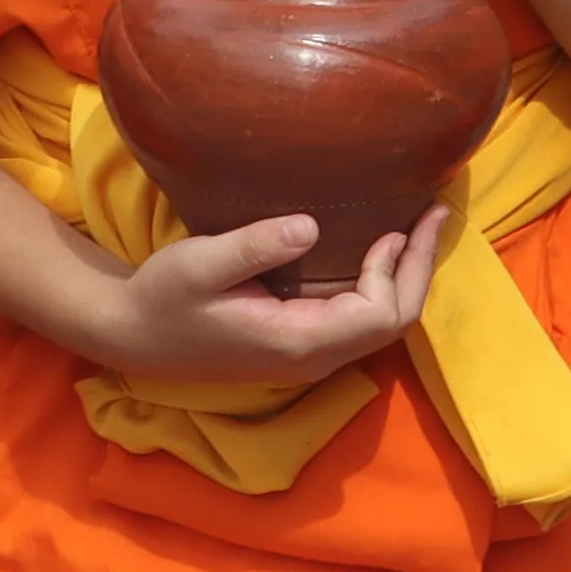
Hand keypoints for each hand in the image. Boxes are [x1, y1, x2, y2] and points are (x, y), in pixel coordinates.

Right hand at [78, 203, 450, 375]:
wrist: (132, 336)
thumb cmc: (162, 298)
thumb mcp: (199, 264)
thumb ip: (254, 246)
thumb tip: (310, 225)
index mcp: (297, 342)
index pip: (380, 314)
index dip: (405, 269)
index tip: (409, 222)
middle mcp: (312, 357)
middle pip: (392, 322)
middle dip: (419, 269)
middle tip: (438, 214)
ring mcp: (307, 355)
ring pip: (379, 323)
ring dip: (403, 277)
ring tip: (420, 227)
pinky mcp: (299, 344)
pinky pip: (357, 318)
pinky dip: (379, 284)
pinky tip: (380, 250)